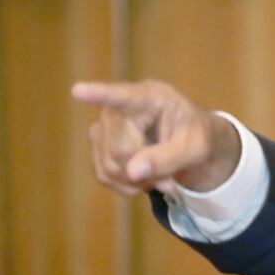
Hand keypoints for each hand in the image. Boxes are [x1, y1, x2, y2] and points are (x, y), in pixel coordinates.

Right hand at [72, 79, 240, 195]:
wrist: (190, 142)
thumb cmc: (197, 136)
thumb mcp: (195, 148)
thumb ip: (167, 158)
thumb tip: (132, 172)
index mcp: (150, 97)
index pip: (122, 96)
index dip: (99, 93)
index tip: (78, 90)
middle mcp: (120, 108)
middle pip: (119, 149)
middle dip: (143, 170)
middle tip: (168, 179)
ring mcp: (105, 126)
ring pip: (109, 165)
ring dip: (136, 181)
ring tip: (160, 176)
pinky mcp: (99, 146)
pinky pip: (103, 175)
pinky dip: (126, 185)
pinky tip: (144, 179)